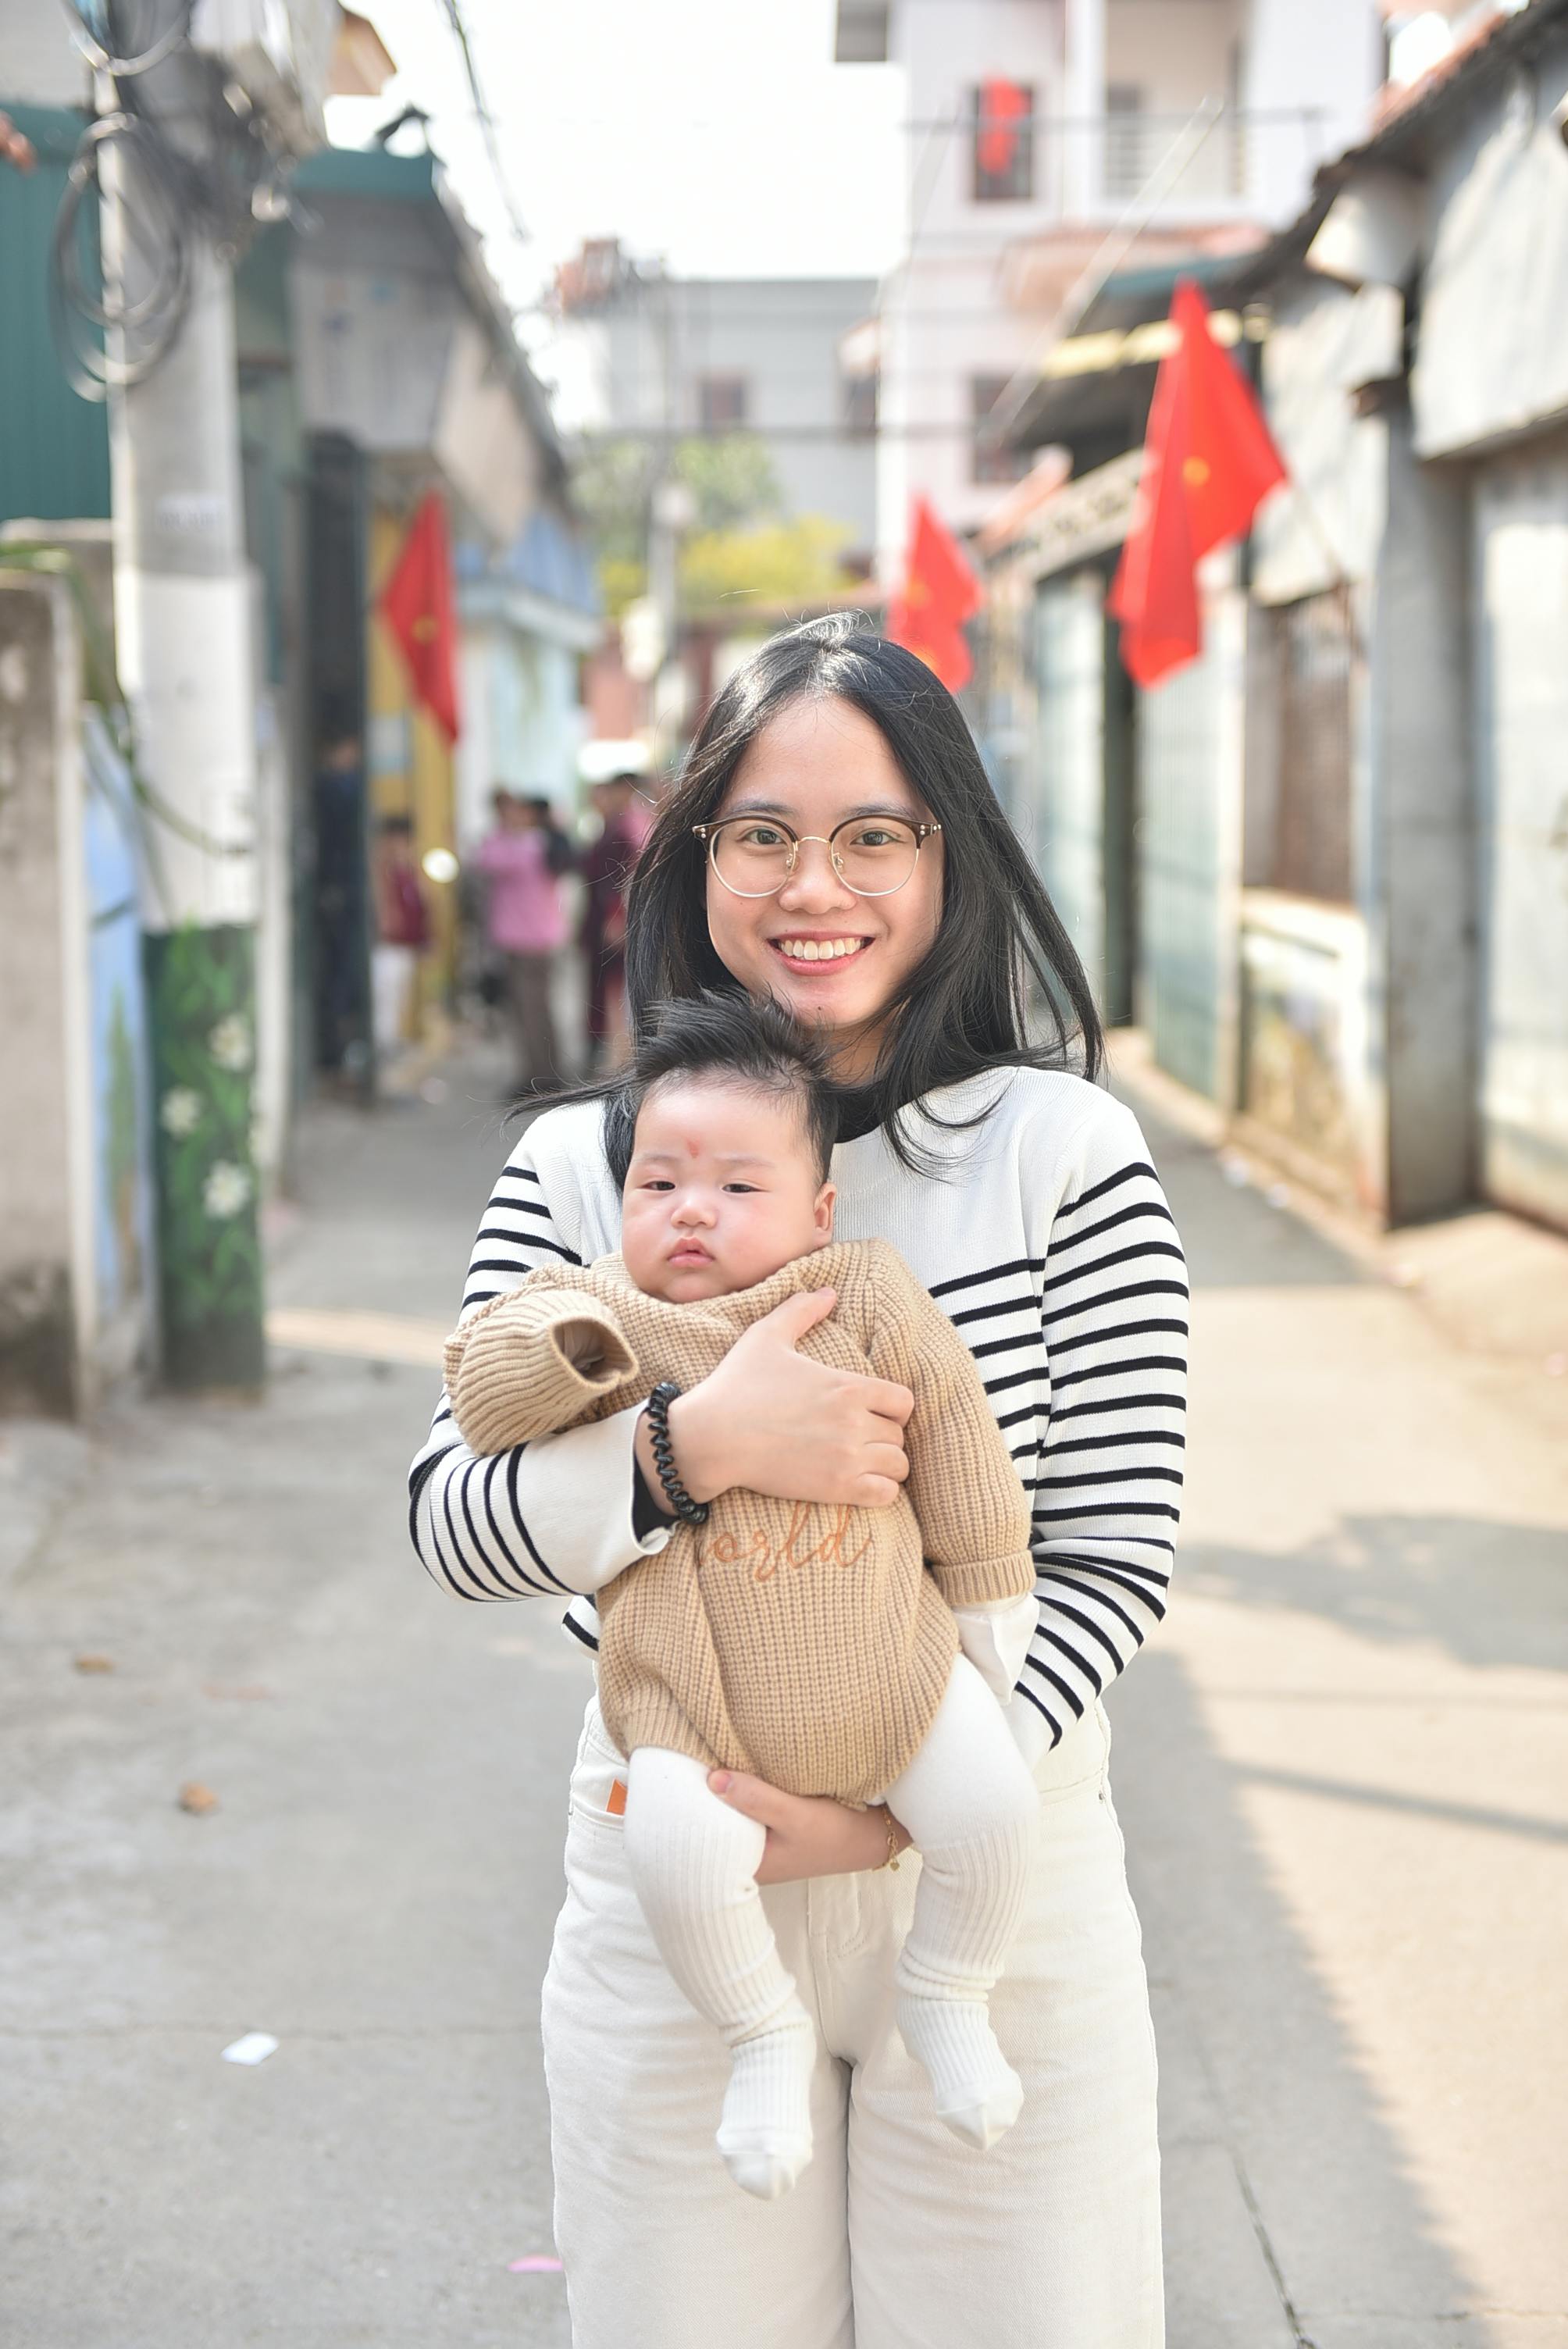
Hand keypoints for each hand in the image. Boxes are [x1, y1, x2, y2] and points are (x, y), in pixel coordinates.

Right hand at [658, 1289, 912, 1508]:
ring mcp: (846, 1457)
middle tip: (860, 1438)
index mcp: (847, 1386)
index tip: (874, 1412)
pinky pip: (885, 1494)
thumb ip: (801, 1310)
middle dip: (884, 1435)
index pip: (903, 1400)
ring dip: (885, 1463)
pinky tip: (861, 1482)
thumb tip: (828, 1292)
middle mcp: (854, 1421)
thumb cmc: (737, 1385)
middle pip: (899, 1434)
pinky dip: (881, 1490)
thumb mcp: (766, 1336)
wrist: (711, 1438)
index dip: (893, 1407)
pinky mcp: (835, 1488)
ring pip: (897, 1465)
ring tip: (864, 1462)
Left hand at [707, 1769, 910, 1883]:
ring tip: (706, 1761)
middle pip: (716, 1827)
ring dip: (726, 1794)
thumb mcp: (795, 1815)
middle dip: (705, 1799)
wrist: (874, 1836)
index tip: (678, 1781)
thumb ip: (756, 1798)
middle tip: (688, 1763)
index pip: (706, 1841)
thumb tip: (712, 1778)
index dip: (691, 1812)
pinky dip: (742, 1793)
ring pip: (732, 1817)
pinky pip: (748, 1810)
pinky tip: (737, 1771)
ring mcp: (763, 1845)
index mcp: (750, 1866)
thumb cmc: (835, 1832)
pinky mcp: (774, 1830)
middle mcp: (752, 1859)